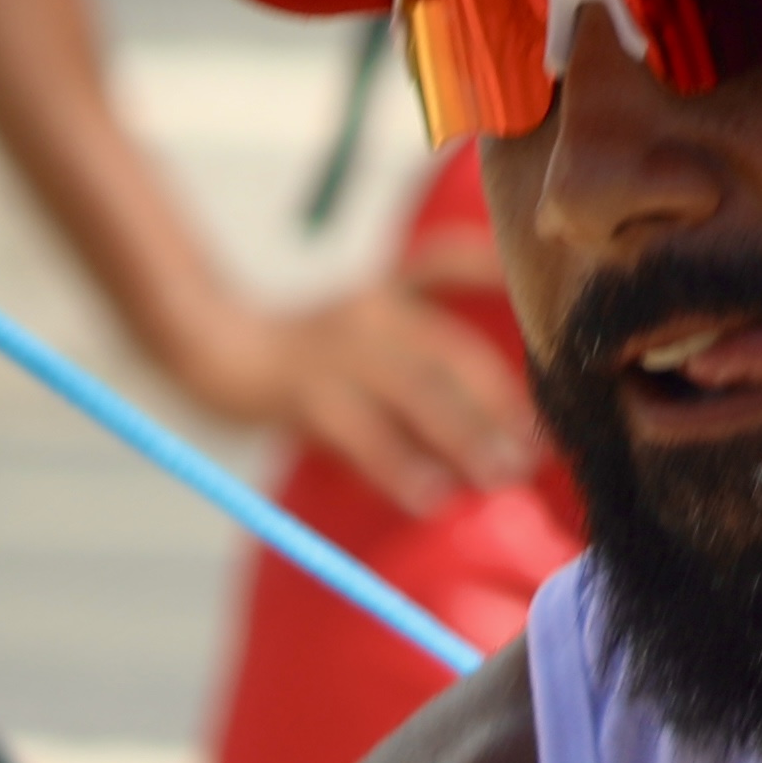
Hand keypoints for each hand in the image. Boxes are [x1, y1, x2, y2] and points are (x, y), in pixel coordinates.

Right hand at [177, 278, 543, 518]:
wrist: (207, 346)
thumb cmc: (293, 356)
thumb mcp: (355, 332)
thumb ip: (409, 360)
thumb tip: (482, 433)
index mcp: (385, 289)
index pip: (450, 264)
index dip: (501, 278)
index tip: (554, 319)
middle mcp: (369, 309)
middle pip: (450, 352)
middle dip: (499, 403)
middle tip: (537, 451)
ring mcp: (335, 346)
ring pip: (415, 391)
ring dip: (463, 436)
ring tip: (500, 476)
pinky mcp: (302, 387)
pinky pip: (361, 432)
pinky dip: (399, 466)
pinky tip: (429, 498)